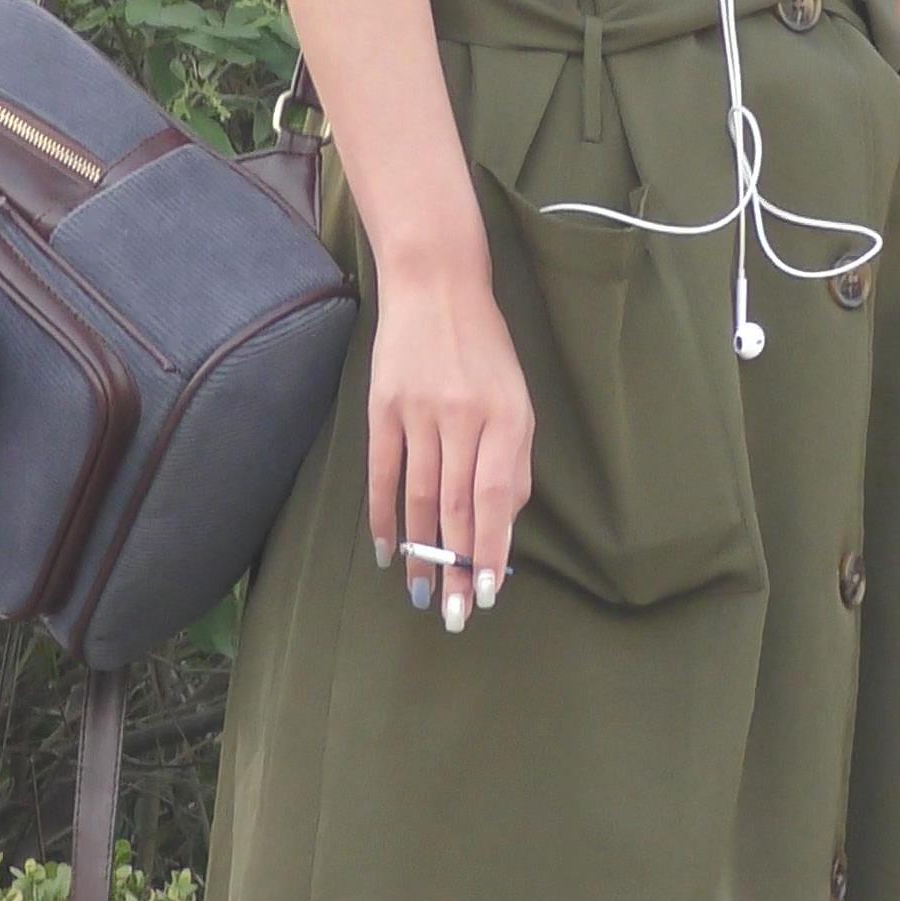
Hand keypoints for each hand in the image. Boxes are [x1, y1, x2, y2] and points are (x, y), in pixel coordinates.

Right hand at [367, 242, 534, 636]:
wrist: (436, 286)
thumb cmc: (485, 350)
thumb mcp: (517, 400)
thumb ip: (513, 462)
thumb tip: (502, 526)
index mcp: (506, 418)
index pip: (495, 499)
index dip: (490, 550)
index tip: (486, 593)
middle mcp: (463, 418)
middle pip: (457, 507)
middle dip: (456, 566)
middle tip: (453, 613)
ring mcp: (419, 412)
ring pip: (419, 497)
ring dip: (421, 552)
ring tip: (423, 593)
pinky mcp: (383, 408)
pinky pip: (382, 472)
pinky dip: (382, 515)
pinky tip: (387, 550)